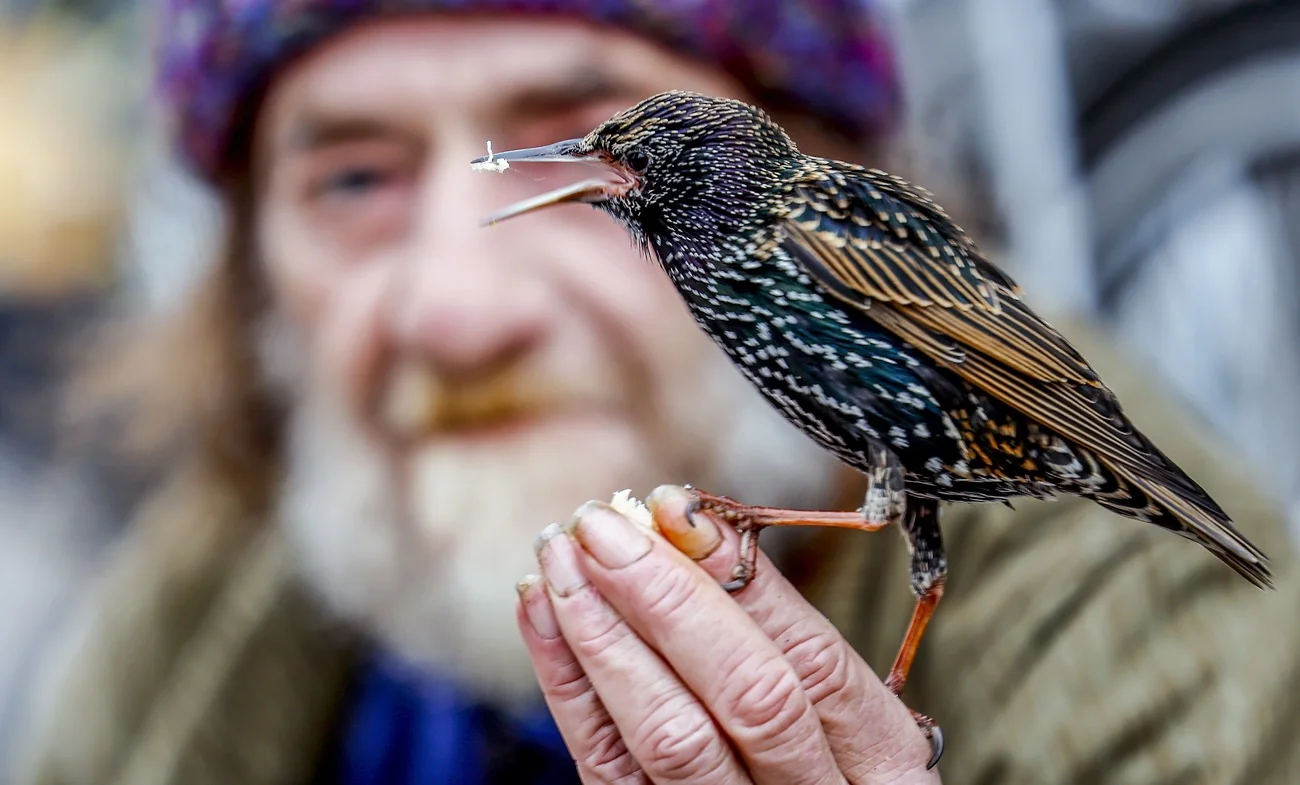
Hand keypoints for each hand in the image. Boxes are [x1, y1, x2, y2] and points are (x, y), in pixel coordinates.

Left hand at [515, 484, 942, 783]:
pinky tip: (543, 614)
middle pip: (749, 695)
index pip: (817, 662)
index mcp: (883, 767)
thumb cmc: (817, 767)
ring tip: (560, 556)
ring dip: (603, 631)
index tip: (677, 507)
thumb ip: (778, 632)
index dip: (744, 579)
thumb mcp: (836, 713)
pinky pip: (607, 765)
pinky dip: (568, 682)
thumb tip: (688, 524)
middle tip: (602, 523)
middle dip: (665, 595)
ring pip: (671, 735)